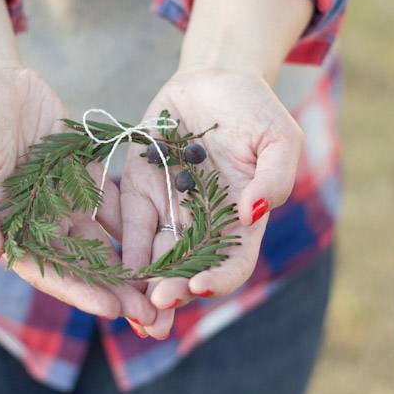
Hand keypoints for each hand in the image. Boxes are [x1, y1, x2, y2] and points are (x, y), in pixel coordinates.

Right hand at [0, 0, 155, 323]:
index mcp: (9, 227)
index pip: (45, 269)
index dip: (78, 292)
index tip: (110, 310)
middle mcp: (41, 222)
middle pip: (82, 266)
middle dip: (115, 292)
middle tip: (151, 316)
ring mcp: (67, 201)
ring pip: (105, 243)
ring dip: (133, 268)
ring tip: (165, 288)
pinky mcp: (89, 177)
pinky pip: (118, 205)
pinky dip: (141, 226)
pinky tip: (168, 242)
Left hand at [120, 68, 303, 337]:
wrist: (214, 80)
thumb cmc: (254, 111)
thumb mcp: (279, 138)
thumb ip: (274, 176)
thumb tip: (253, 212)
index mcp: (241, 220)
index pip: (233, 262)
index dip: (219, 279)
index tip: (199, 286)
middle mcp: (204, 223)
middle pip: (189, 270)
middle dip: (172, 294)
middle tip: (155, 312)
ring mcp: (170, 209)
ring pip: (157, 259)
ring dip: (144, 287)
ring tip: (131, 311)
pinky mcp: (140, 191)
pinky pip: (131, 226)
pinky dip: (124, 251)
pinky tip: (114, 273)